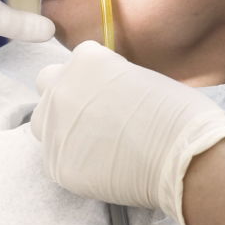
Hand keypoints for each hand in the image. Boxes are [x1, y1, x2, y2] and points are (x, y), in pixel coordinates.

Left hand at [31, 41, 224, 224]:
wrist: (182, 156)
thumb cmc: (175, 112)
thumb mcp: (140, 75)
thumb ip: (111, 78)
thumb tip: (107, 90)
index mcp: (86, 58)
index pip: (76, 61)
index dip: (92, 77)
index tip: (107, 92)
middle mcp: (62, 87)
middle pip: (47, 83)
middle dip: (65, 93)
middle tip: (92, 113)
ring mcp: (55, 126)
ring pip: (41, 121)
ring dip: (59, 126)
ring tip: (91, 141)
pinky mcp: (57, 164)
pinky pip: (54, 158)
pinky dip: (71, 161)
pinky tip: (98, 166)